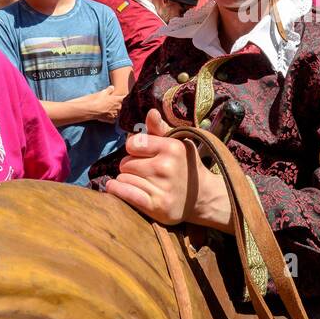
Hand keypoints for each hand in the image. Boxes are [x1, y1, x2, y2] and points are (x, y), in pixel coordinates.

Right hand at [87, 85, 124, 123]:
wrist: (92, 109)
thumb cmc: (98, 100)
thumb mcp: (103, 92)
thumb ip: (109, 89)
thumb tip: (112, 87)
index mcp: (118, 100)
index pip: (126, 98)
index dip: (127, 97)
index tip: (127, 97)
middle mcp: (118, 107)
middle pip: (123, 106)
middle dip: (121, 105)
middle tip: (117, 104)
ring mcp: (115, 114)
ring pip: (119, 113)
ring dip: (117, 112)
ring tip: (112, 110)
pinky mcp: (111, 120)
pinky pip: (114, 119)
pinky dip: (112, 118)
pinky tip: (109, 116)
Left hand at [105, 109, 233, 231]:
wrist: (203, 198)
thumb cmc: (185, 166)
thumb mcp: (178, 143)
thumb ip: (160, 129)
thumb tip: (151, 112)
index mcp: (172, 148)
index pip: (133, 144)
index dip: (134, 149)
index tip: (142, 154)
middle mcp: (166, 167)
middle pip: (125, 163)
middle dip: (131, 167)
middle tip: (144, 172)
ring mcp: (161, 188)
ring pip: (123, 178)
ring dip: (127, 180)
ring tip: (142, 183)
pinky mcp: (156, 206)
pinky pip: (125, 194)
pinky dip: (117, 190)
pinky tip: (117, 187)